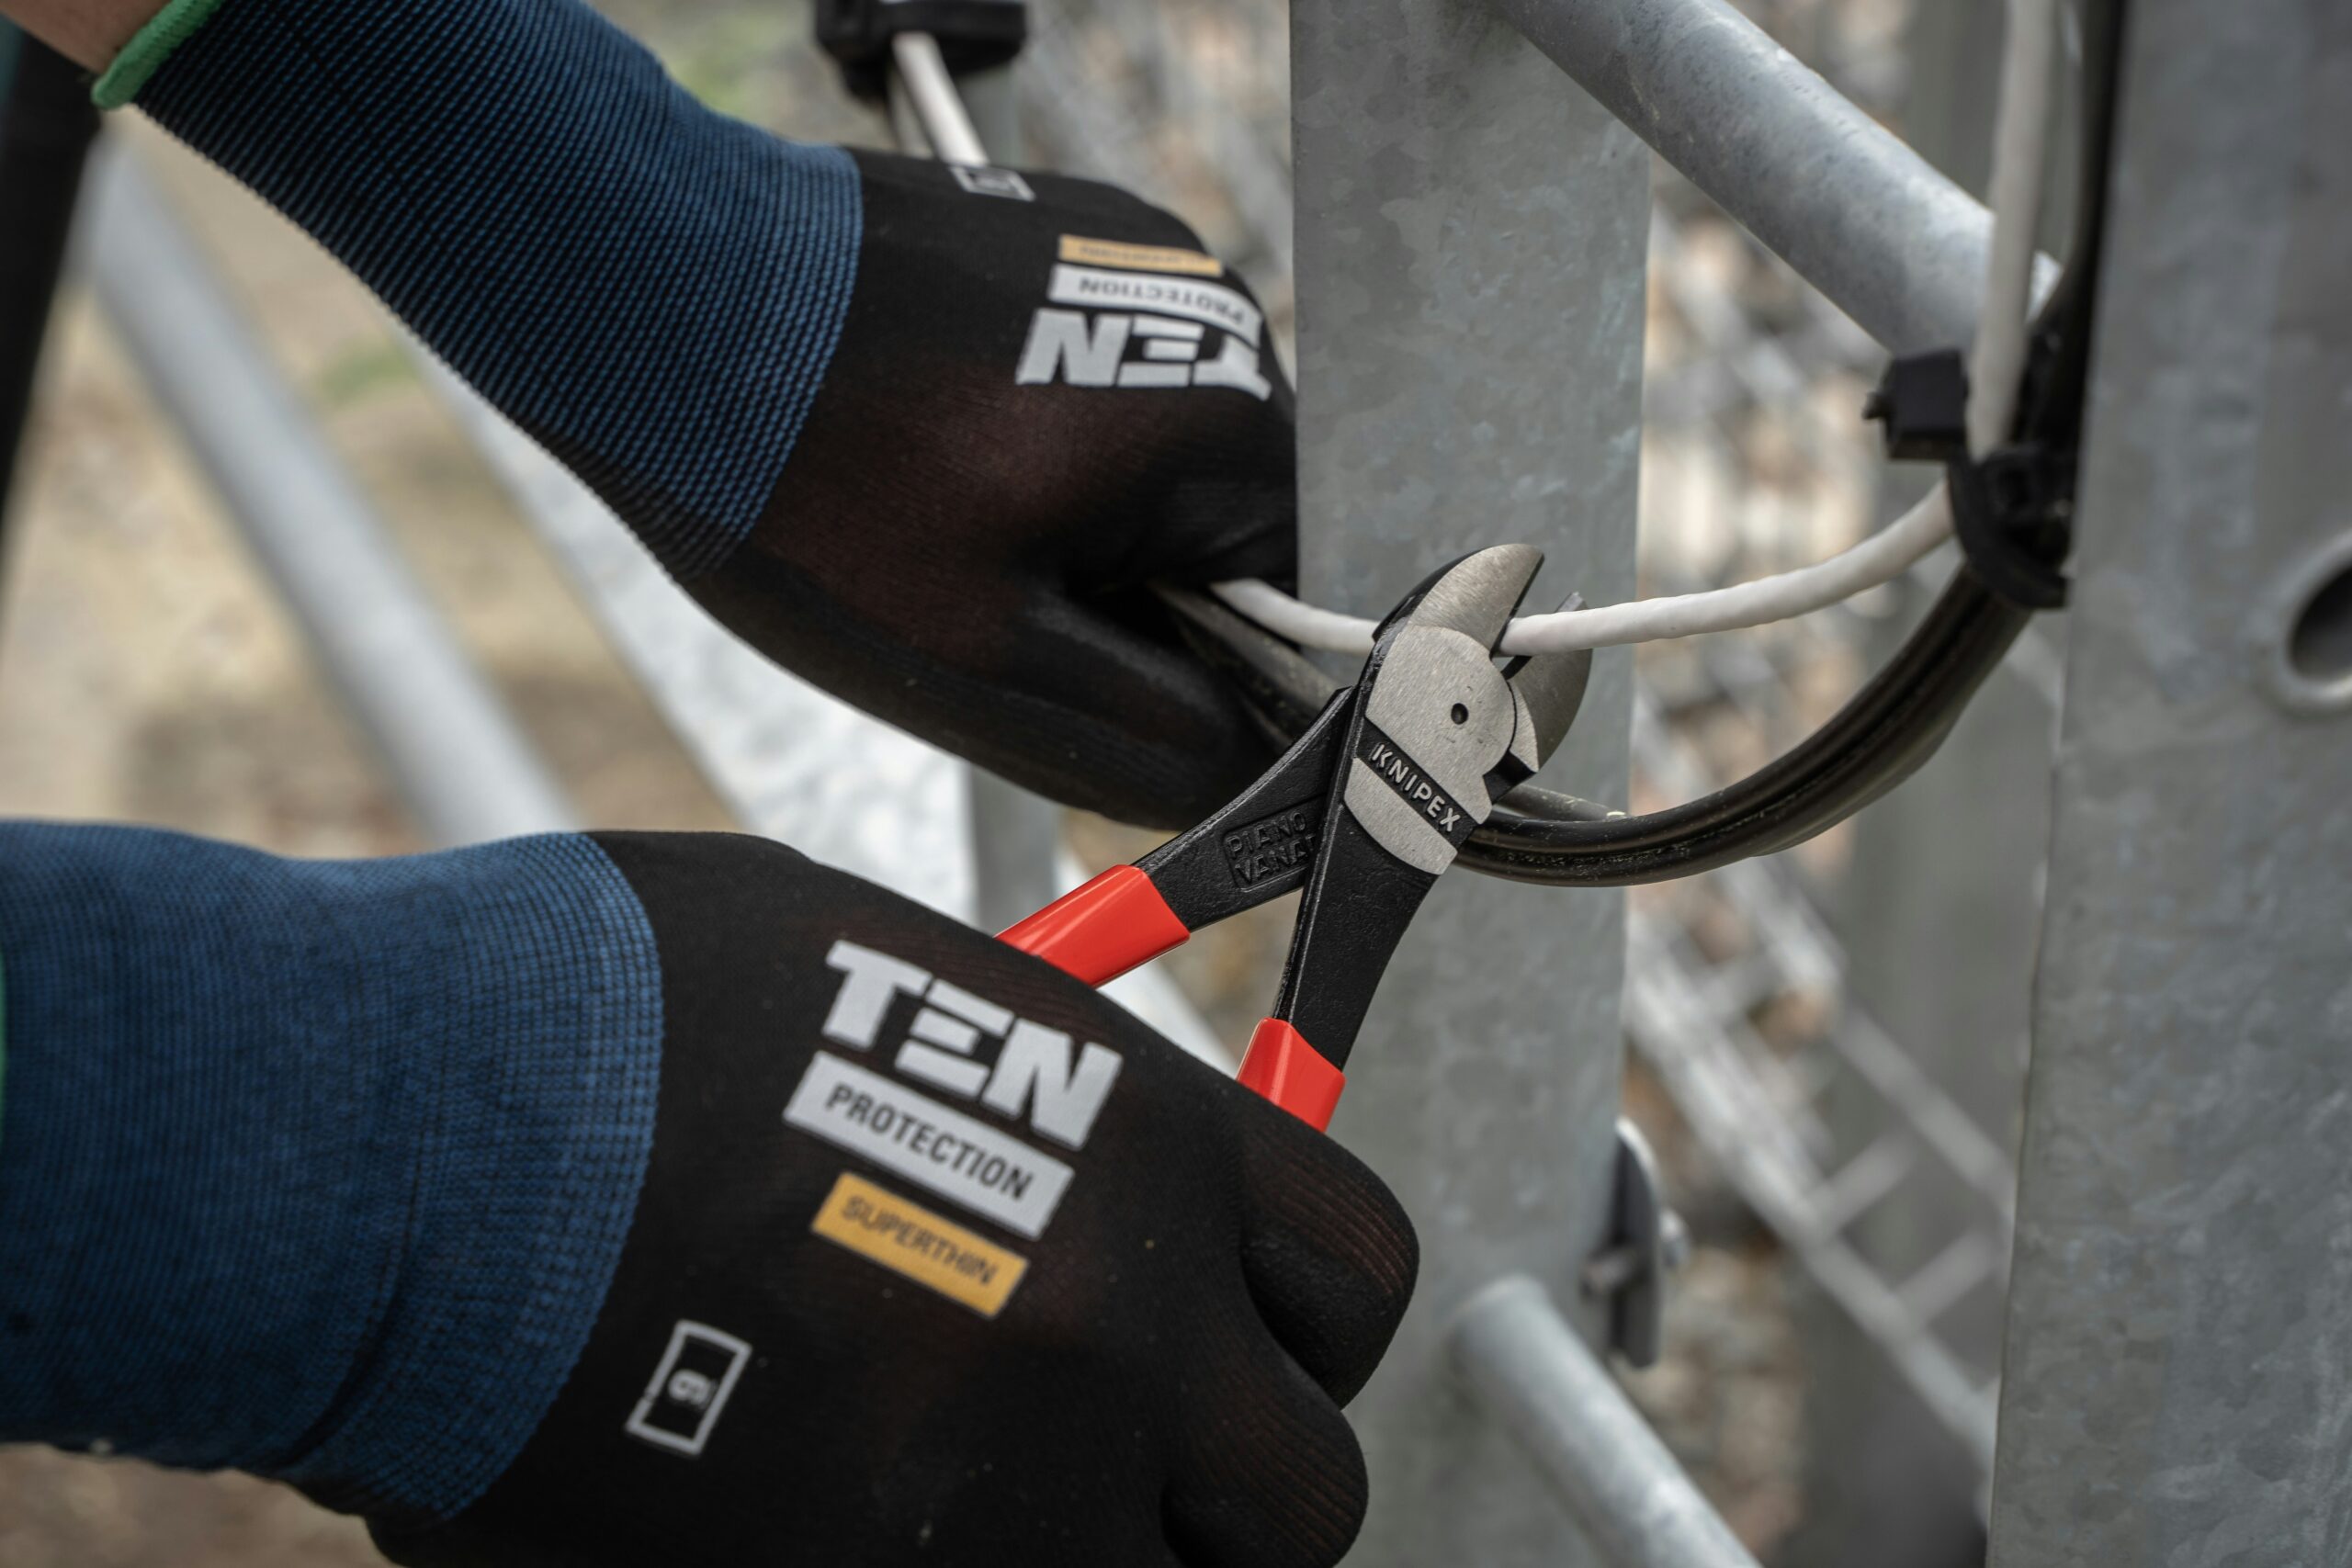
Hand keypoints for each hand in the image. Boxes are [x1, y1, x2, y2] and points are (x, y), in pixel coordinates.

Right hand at [373, 832, 1414, 1567]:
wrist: (401, 1140)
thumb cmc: (609, 1013)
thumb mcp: (882, 986)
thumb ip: (1032, 1101)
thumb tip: (1091, 1176)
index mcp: (1136, 1141)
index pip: (1359, 1269)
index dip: (1314, 1325)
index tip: (1255, 1348)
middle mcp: (1119, 1327)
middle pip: (1305, 1491)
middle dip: (1228, 1492)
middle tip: (1126, 1471)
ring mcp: (1008, 1492)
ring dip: (1108, 1556)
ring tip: (1003, 1511)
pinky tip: (874, 1532)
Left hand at [693, 151, 1297, 830]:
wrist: (652, 294)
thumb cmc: (809, 481)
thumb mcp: (989, 662)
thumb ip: (1153, 739)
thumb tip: (1257, 776)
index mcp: (1230, 423)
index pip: (1300, 600)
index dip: (1207, 678)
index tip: (1098, 701)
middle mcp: (1214, 314)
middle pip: (1226, 529)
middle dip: (1125, 599)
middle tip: (982, 617)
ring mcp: (1132, 256)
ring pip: (1148, 464)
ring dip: (1070, 526)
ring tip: (929, 523)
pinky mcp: (1057, 234)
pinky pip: (1089, 385)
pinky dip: (1026, 447)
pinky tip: (917, 455)